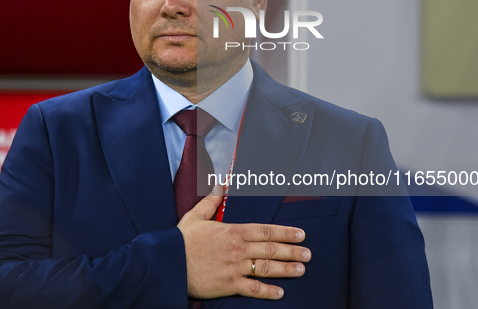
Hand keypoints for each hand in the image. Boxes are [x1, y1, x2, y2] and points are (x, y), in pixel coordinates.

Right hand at [177, 186, 310, 299]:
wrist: (168, 264)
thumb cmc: (181, 240)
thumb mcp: (195, 217)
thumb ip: (210, 201)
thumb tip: (219, 185)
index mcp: (232, 231)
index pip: (265, 230)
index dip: (285, 232)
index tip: (301, 235)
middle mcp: (237, 249)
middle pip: (270, 249)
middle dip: (292, 251)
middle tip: (308, 254)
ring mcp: (234, 268)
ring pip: (266, 268)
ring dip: (286, 269)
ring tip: (301, 270)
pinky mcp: (229, 285)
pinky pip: (253, 289)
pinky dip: (268, 291)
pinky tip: (280, 293)